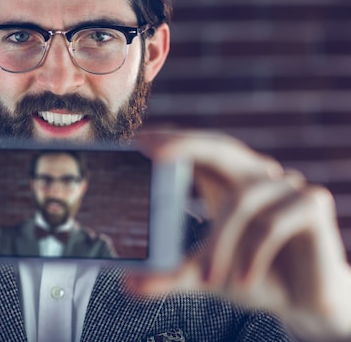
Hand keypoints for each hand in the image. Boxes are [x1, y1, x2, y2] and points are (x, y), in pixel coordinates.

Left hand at [129, 128, 350, 340]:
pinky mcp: (313, 204)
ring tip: (208, 279)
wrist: (302, 303)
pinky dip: (254, 253)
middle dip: (185, 145)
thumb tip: (128, 284)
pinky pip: (273, 222)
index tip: (138, 140)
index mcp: (227, 182)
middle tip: (152, 152)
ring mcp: (286, 186)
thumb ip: (169, 275)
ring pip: (241, 200)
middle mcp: (256, 176)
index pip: (198, 147)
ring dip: (221, 243)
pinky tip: (245, 280)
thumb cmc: (250, 277)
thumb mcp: (204, 274)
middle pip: (220, 147)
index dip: (172, 139)